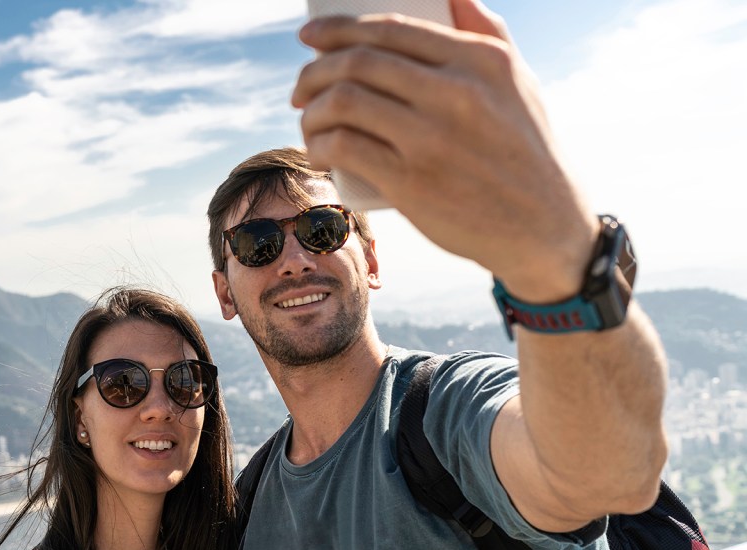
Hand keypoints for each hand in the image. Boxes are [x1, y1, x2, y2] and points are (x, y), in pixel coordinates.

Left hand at [292, 0, 597, 302]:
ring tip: (308, 121)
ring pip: (344, 102)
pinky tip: (317, 150)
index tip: (310, 36)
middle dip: (314, 70)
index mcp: (480, 60)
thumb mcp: (520, 82)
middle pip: (358, 62)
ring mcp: (431, 138)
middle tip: (302, 88)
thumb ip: (488, 32)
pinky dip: (319, 144)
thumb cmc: (527, 150)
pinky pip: (345, 147)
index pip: (390, 29)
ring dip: (311, 110)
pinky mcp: (411, 182)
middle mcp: (455, 92)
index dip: (337, 28)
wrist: (544, 226)